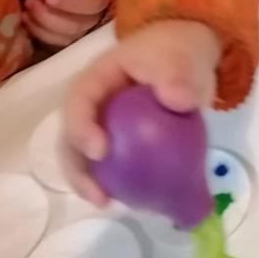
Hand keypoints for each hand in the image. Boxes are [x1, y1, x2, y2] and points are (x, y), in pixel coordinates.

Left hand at [22, 0, 108, 49]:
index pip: (92, 3)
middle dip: (48, 16)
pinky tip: (27, 20)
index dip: (71, 3)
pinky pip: (57, 43)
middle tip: (30, 1)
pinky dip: (40, 33)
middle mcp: (96, 18)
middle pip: (76, 25)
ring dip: (41, 26)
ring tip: (25, 12)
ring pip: (65, 37)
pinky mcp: (72, 40)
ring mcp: (85, 32)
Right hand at [63, 19, 220, 205]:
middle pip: (72, 138)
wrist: (186, 57)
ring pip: (86, 159)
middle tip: (99, 195)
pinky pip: (115, 167)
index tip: (100, 151)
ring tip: (108, 204)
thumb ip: (177, 75)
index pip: (78, 102)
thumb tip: (177, 101)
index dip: (80, 128)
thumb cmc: (175, 52)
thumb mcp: (177, 56)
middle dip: (77, 170)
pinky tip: (138, 203)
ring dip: (91, 184)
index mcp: (96, 80)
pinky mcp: (120, 144)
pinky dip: (121, 185)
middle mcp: (92, 106)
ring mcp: (103, 126)